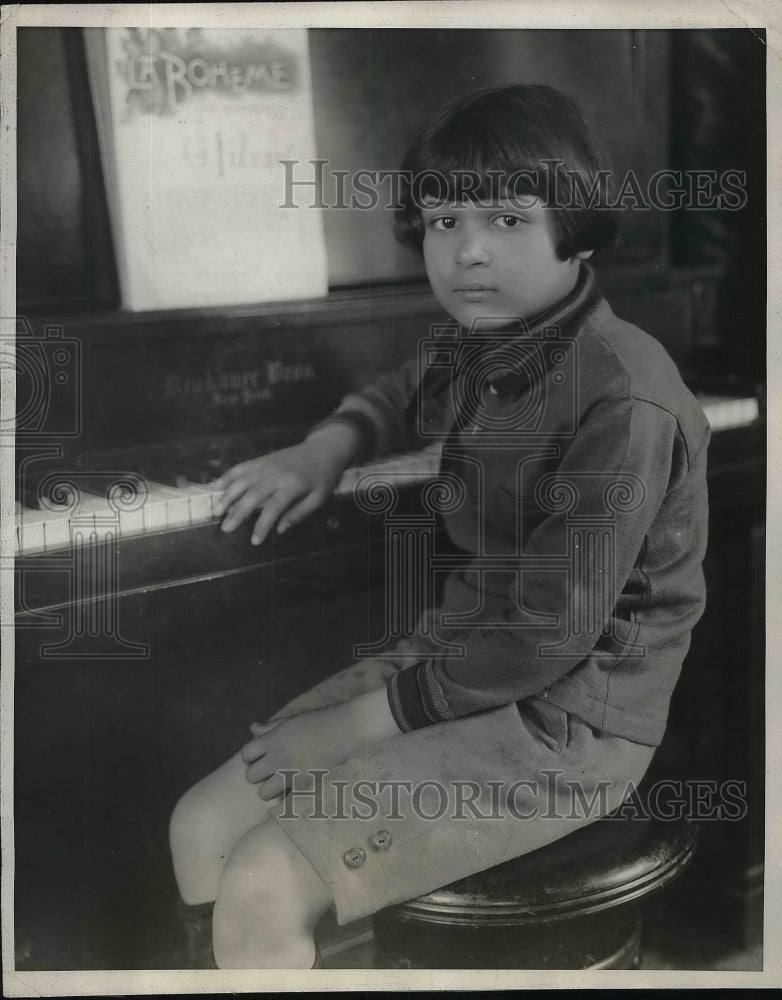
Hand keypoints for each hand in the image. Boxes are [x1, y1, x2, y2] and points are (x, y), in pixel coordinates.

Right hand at [214, 424, 359, 545]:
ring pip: (242, 480)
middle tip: (226, 528)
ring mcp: (267, 464)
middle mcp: (276, 474)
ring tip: (217, 511)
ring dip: (228, 495)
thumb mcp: (319, 498)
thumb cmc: (323, 477)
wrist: (324, 449)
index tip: (254, 541)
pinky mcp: (262, 459)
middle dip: (238, 513)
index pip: (273, 509)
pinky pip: (242, 467)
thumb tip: (279, 529)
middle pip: (253, 495)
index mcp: (292, 486)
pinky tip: (216, 486)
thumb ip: (299, 513)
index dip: (262, 526)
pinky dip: (228, 476)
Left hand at [242, 688, 402, 798]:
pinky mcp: (305, 785)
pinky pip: (285, 800)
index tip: (260, 757)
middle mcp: (279, 757)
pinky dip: (288, 798)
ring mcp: (291, 773)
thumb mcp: (293, 720)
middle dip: (258, 775)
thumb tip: (251, 728)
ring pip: (263, 793)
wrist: (349, 730)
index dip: (251, 757)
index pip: (246, 754)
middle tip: (271, 772)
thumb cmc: (321, 721)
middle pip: (250, 776)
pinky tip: (296, 790)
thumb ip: (270, 727)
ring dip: (270, 790)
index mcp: (274, 738)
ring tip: (281, 783)